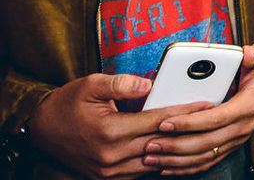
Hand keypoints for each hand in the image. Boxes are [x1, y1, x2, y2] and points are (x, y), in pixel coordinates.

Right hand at [27, 73, 210, 178]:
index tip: (206, 104)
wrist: (42, 130)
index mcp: (110, 131)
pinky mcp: (107, 177)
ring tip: (196, 132)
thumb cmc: (67, 104)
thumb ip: (121, 83)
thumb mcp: (91, 85)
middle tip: (210, 116)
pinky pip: (141, 171)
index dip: (184, 112)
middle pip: (161, 142)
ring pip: (154, 161)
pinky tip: (172, 147)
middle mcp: (111, 155)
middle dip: (187, 129)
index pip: (158, 121)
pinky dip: (158, 160)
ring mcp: (109, 170)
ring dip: (174, 147)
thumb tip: (148, 84)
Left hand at [143, 42, 253, 174]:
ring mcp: (238, 138)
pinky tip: (167, 166)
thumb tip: (247, 53)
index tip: (165, 123)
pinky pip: (209, 160)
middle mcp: (243, 126)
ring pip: (205, 156)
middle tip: (149, 143)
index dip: (189, 123)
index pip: (215, 119)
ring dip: (177, 160)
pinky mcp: (232, 143)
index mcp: (248, 106)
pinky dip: (188, 167)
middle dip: (175, 145)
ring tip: (151, 158)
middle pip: (206, 143)